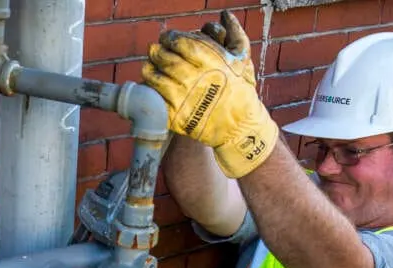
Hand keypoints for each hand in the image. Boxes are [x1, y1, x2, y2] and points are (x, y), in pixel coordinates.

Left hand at [142, 11, 277, 177]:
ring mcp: (183, 98)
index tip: (167, 38)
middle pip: (165, 58)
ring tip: (149, 66)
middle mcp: (194, 78)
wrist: (239, 128)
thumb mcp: (242, 59)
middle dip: (156, 51)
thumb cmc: (241, 90)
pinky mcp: (176, 117)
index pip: (180, 43)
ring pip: (156, 78)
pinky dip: (149, 91)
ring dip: (149, 70)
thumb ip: (234, 33)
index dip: (170, 38)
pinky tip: (151, 87)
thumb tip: (225, 14)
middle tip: (154, 50)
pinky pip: (155, 99)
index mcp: (209, 62)